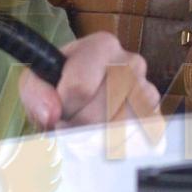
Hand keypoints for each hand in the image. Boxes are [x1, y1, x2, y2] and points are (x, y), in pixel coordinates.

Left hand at [19, 32, 160, 129]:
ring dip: (93, 139)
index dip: (64, 105)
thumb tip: (53, 113)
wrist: (86, 99)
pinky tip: (103, 135)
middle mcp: (131, 63)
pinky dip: (111, 145)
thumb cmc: (62, 87)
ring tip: (86, 128)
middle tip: (71, 121)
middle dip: (77, 126)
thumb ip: (36, 92)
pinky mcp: (155, 118)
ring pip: (114, 131)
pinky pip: (131, 141)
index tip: (60, 107)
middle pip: (96, 114)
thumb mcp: (38, 82)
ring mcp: (147, 91)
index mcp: (102, 46)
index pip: (79, 87)